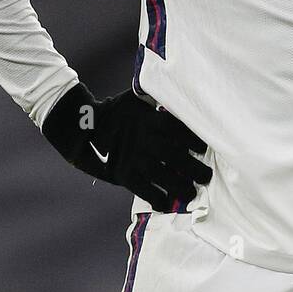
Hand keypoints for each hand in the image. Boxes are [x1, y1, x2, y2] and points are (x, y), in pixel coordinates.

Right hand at [43, 82, 211, 212]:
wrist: (85, 126)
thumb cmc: (119, 111)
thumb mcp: (137, 98)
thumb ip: (157, 99)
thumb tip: (179, 88)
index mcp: (150, 119)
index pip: (177, 129)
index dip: (193, 139)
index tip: (204, 148)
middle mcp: (145, 139)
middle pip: (174, 155)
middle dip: (194, 168)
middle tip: (207, 176)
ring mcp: (134, 158)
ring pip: (163, 175)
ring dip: (180, 186)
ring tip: (192, 193)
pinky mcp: (124, 174)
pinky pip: (144, 190)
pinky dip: (157, 198)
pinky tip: (168, 204)